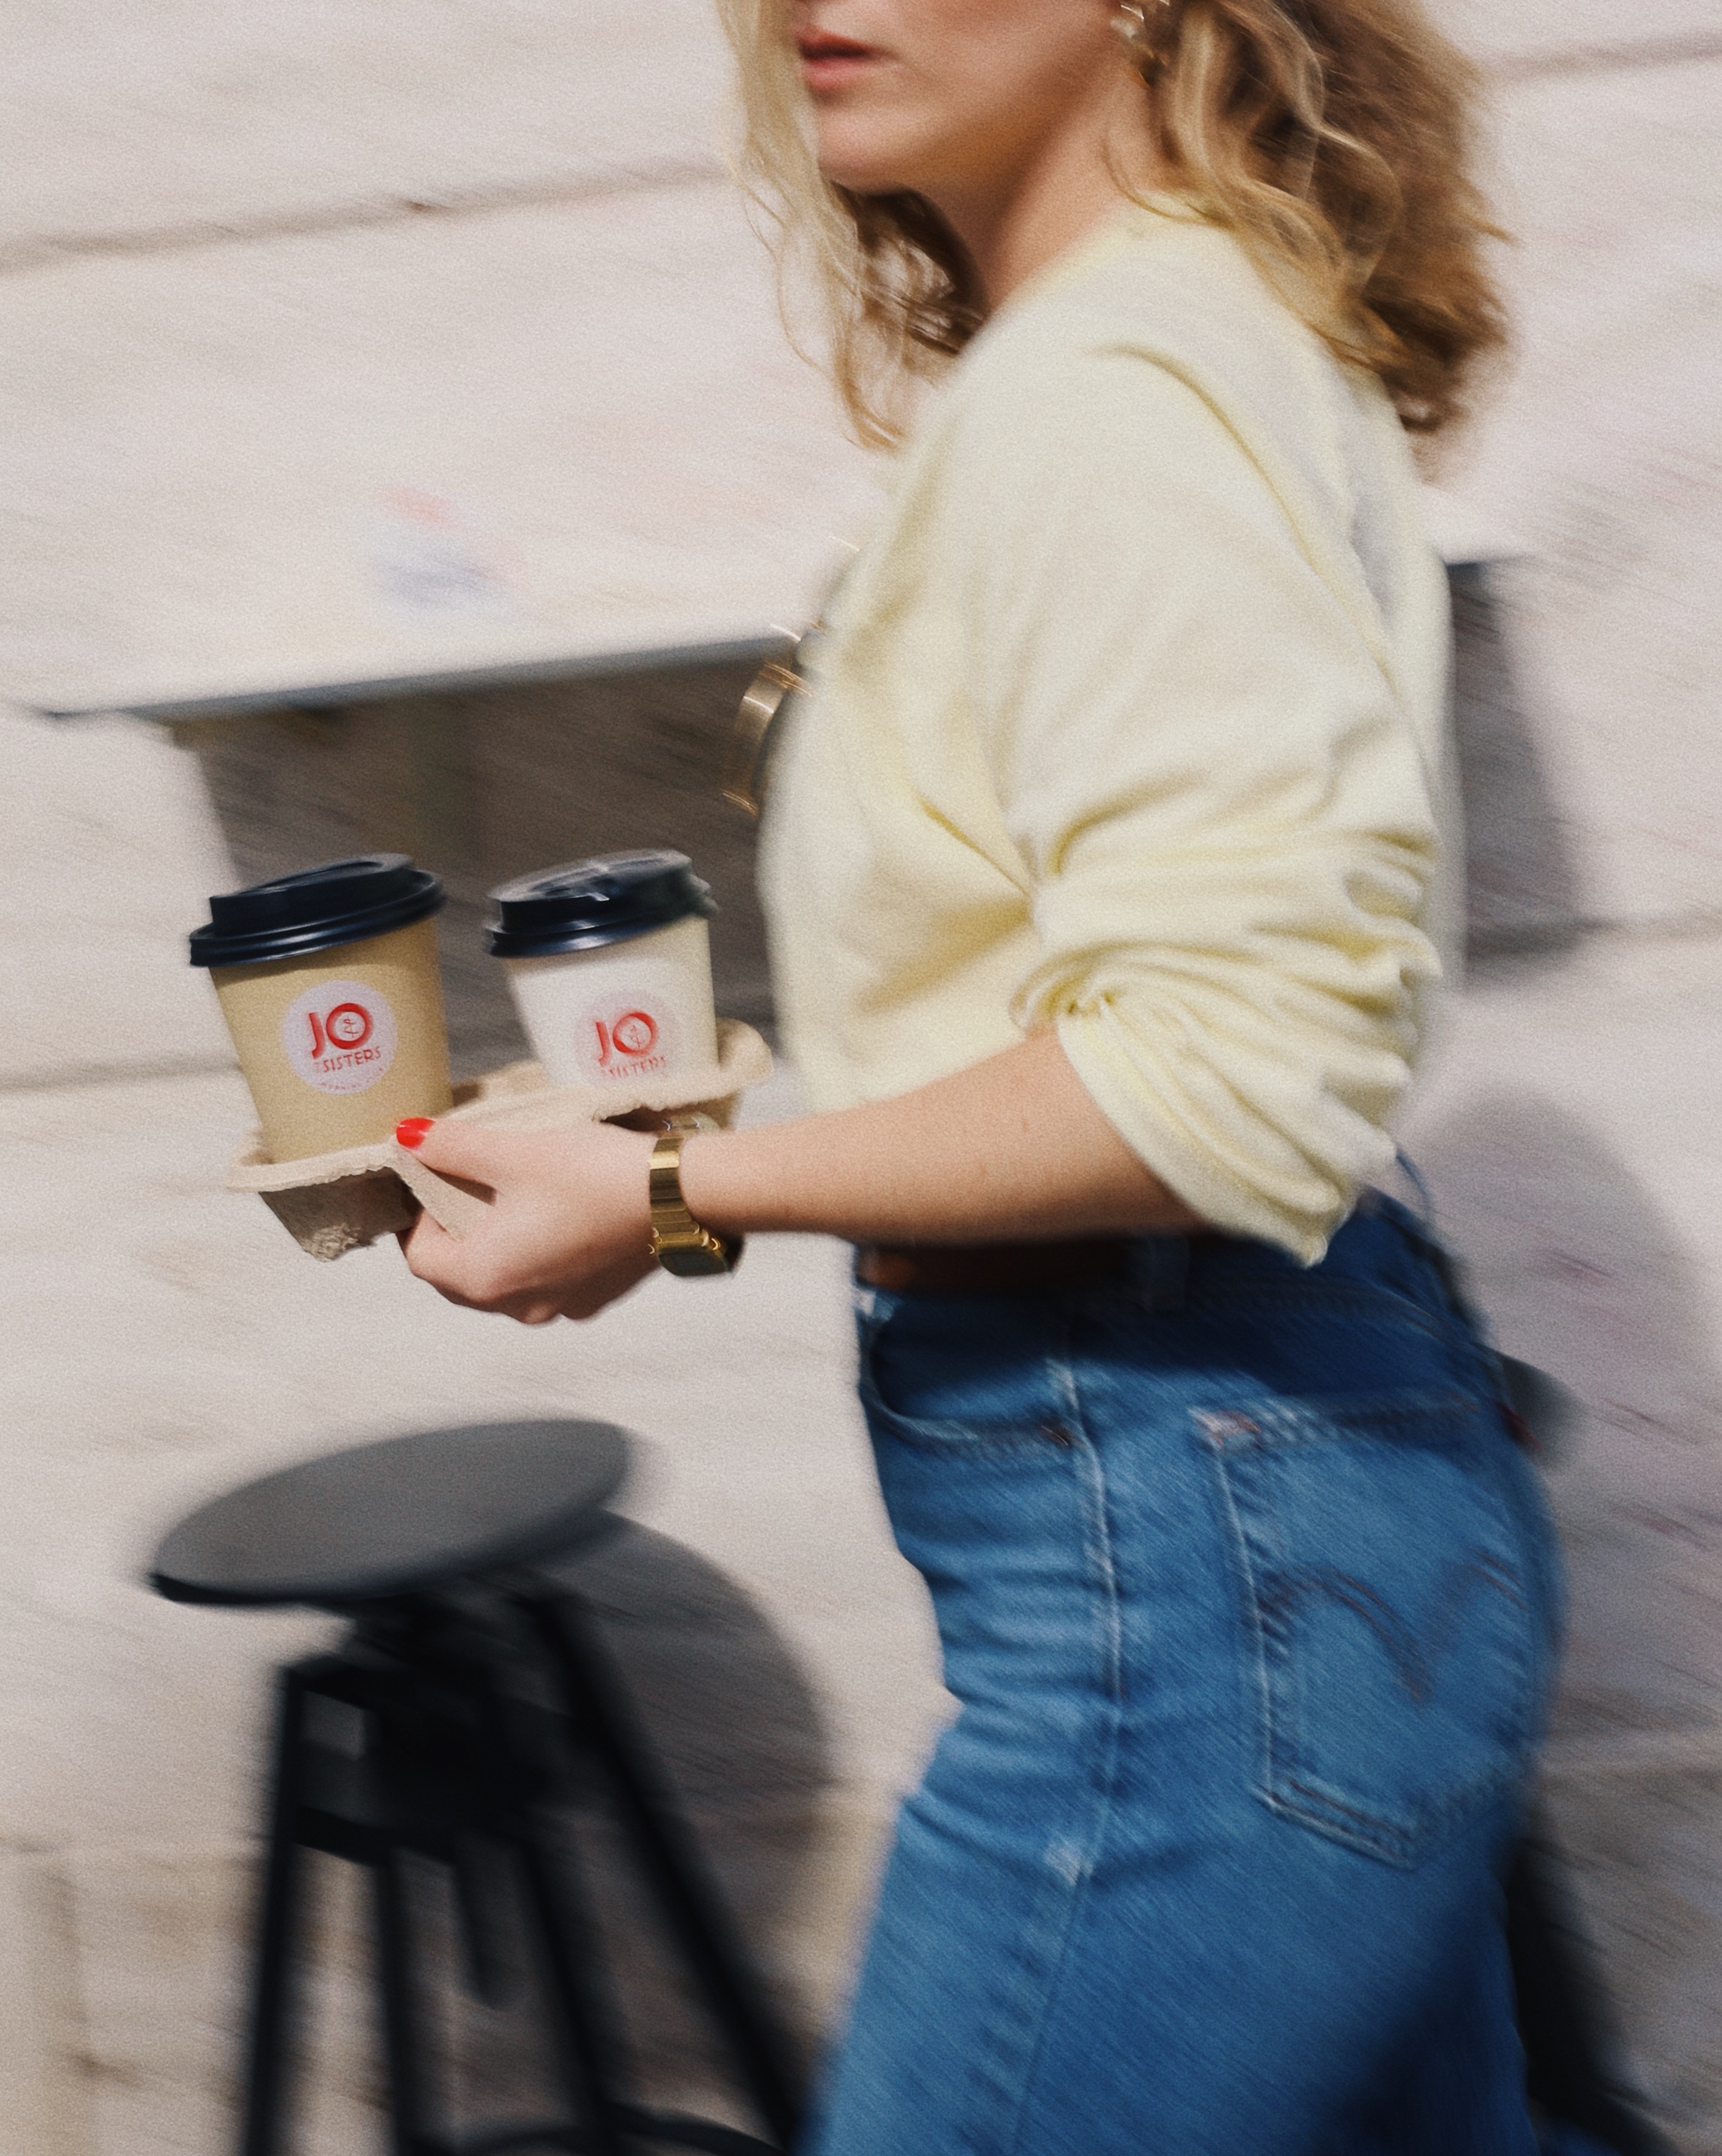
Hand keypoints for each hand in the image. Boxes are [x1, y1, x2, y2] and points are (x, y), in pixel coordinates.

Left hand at [397, 1117, 658, 1323]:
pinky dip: (540, 1253)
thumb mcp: (514, 1152)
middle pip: (459, 1278)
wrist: (680, 1196)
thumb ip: (452, 1147)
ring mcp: (561, 1308)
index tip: (439, 1179)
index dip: (419, 1217)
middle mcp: (519, 1307)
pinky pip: (548, 1281)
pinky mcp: (595, 1298)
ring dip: (498, 1245)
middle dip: (455, 1233)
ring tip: (515, 1196)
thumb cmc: (592, 1175)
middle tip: (470, 1186)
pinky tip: (561, 1214)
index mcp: (486, 1277)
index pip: (420, 1260)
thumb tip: (406, 1138)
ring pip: (505, 1281)